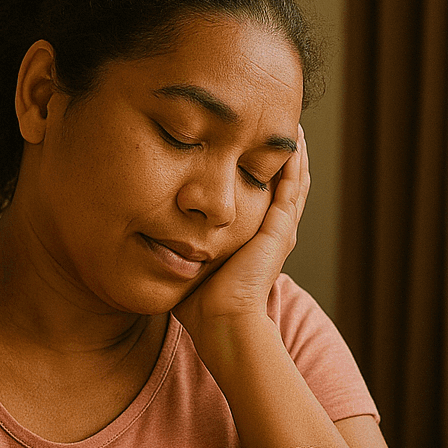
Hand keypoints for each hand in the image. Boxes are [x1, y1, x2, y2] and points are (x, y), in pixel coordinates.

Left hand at [174, 125, 309, 338]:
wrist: (223, 322)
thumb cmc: (202, 307)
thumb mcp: (191, 266)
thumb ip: (180, 249)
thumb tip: (153, 239)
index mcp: (257, 242)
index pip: (266, 199)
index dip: (264, 172)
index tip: (255, 146)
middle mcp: (274, 233)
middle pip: (286, 185)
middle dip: (283, 155)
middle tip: (281, 125)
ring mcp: (280, 230)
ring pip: (295, 181)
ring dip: (295, 153)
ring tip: (294, 125)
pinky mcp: (280, 229)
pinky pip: (292, 187)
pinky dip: (295, 162)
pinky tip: (294, 141)